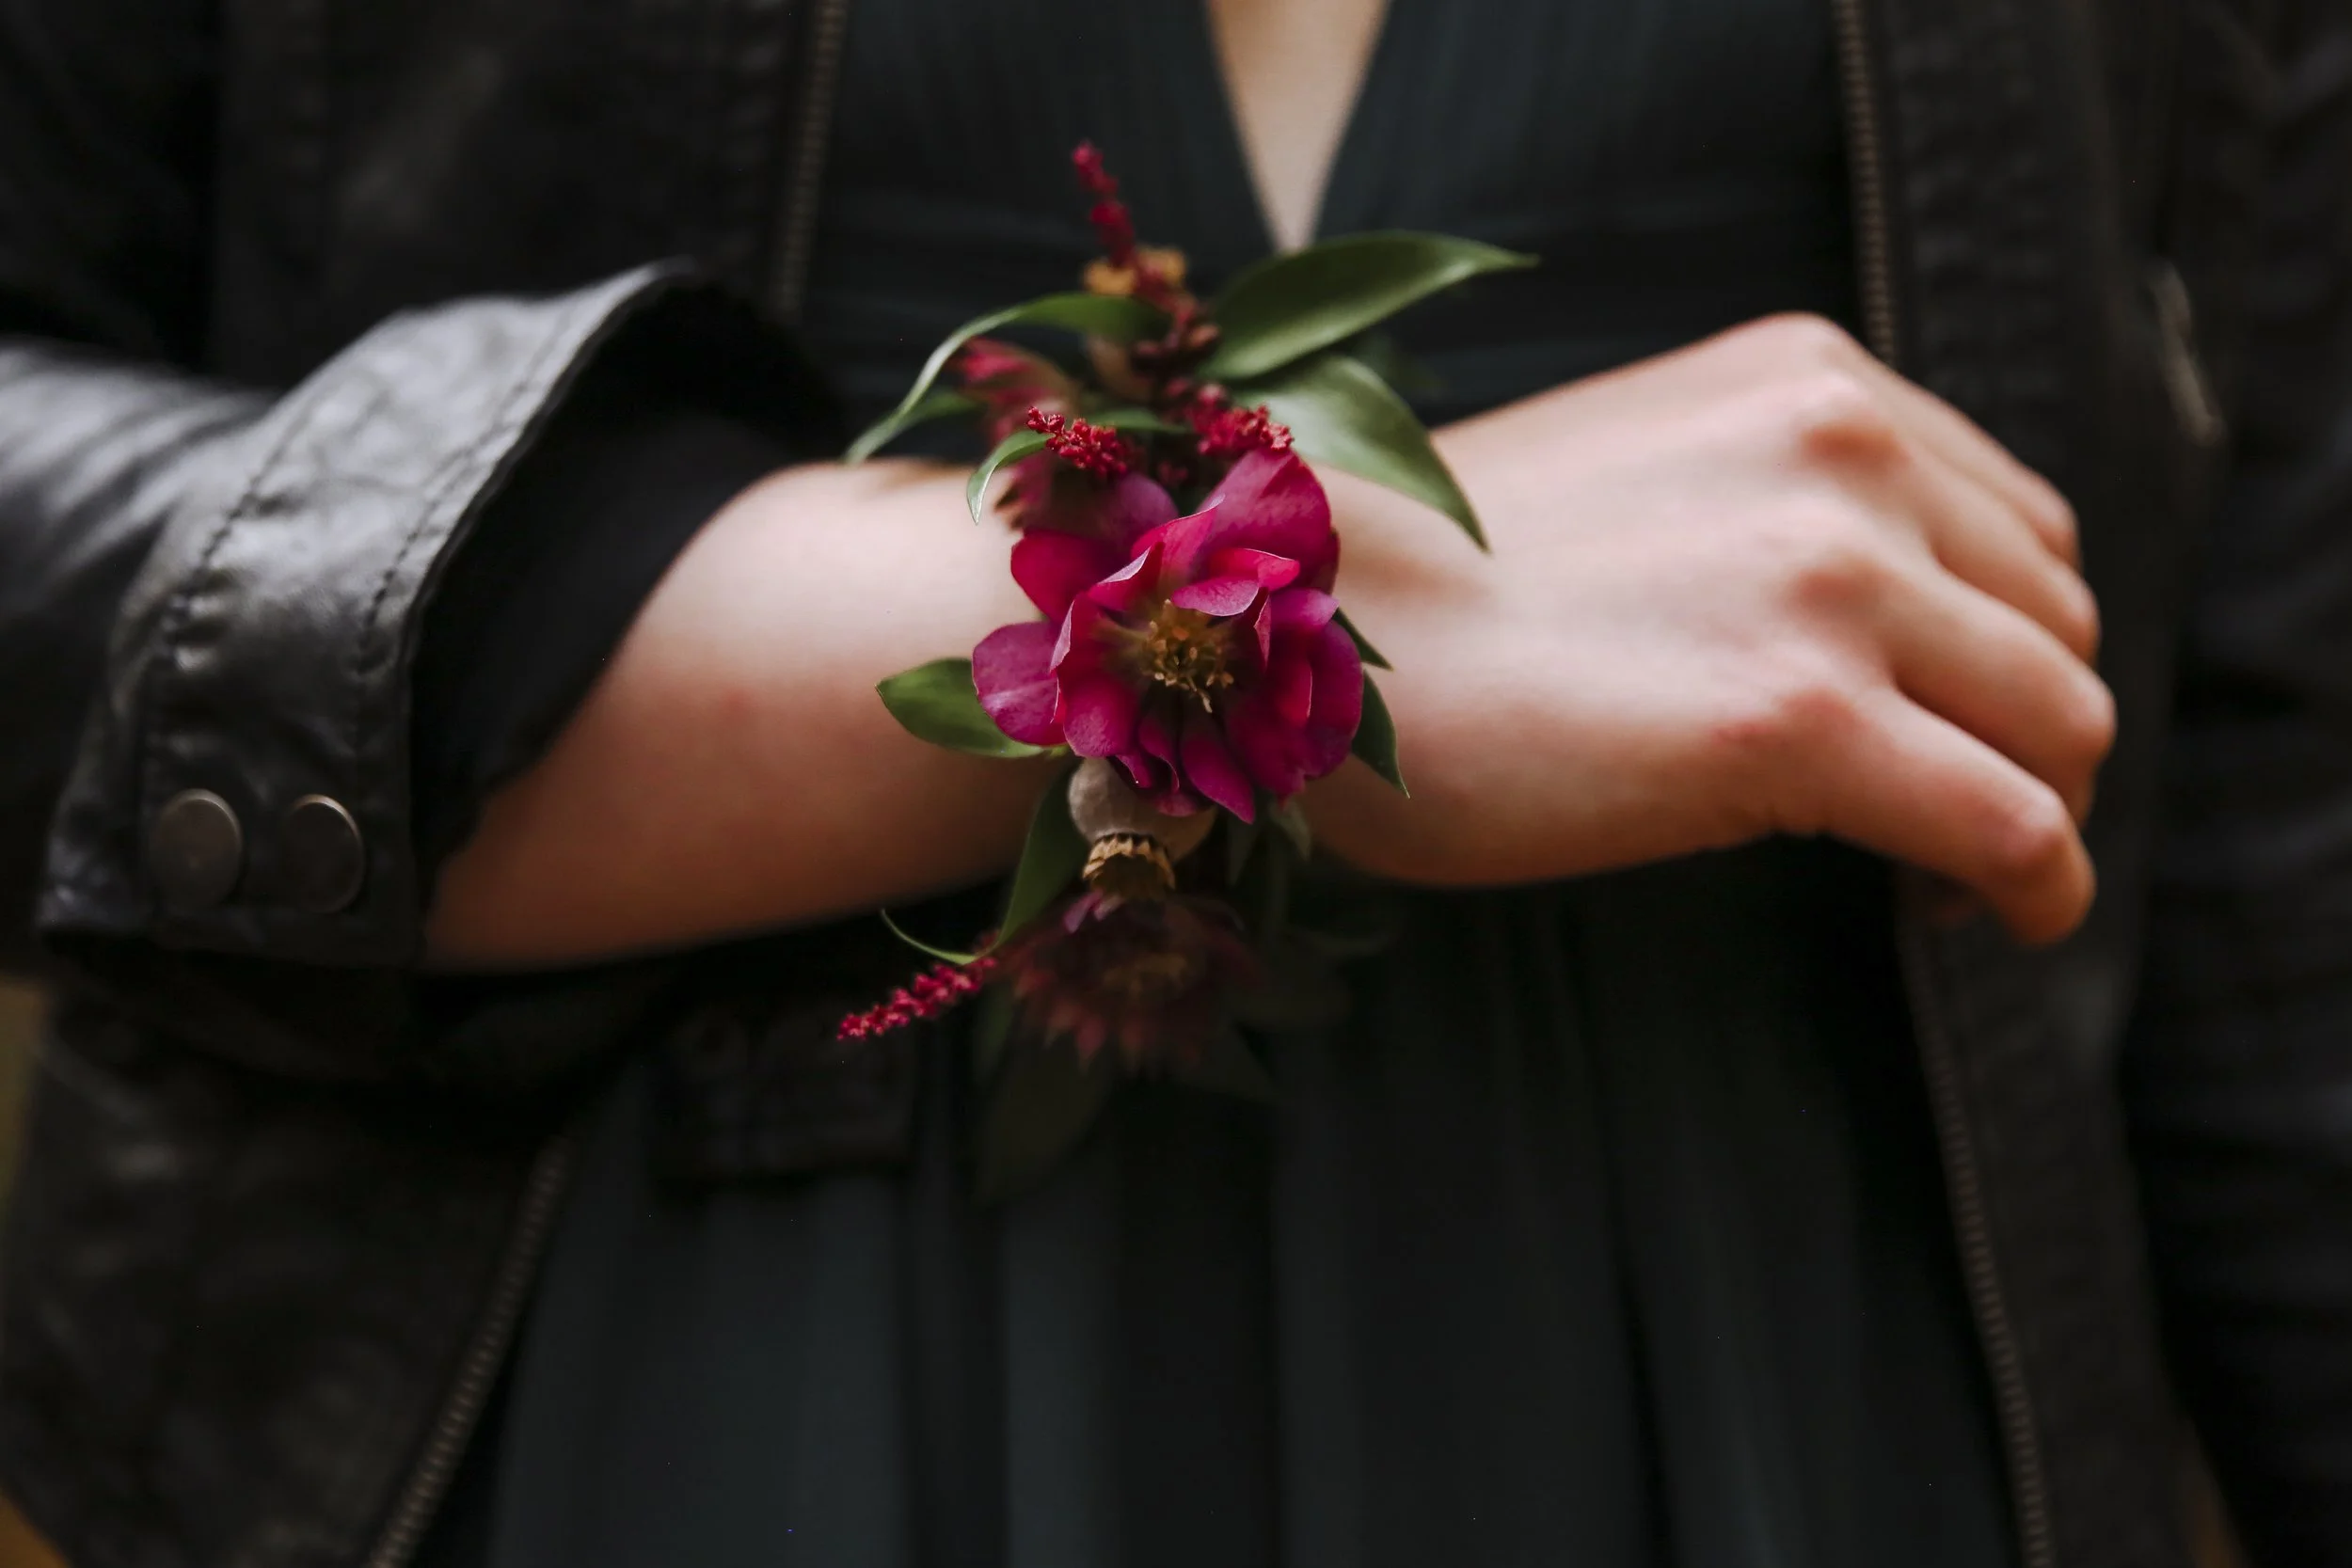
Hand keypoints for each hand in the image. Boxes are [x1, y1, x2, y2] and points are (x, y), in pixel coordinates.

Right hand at [1309, 313, 2111, 943]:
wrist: (1288, 627)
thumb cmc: (1427, 582)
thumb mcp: (1637, 477)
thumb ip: (1773, 505)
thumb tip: (1877, 630)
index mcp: (1812, 381)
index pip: (2014, 522)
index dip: (2005, 641)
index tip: (1947, 724)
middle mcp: (1849, 452)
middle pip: (2054, 619)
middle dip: (2022, 732)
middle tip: (1944, 815)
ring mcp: (1832, 579)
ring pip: (2061, 721)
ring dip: (2034, 808)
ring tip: (1945, 872)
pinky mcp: (1802, 718)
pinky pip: (2017, 826)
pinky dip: (2042, 890)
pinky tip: (1996, 921)